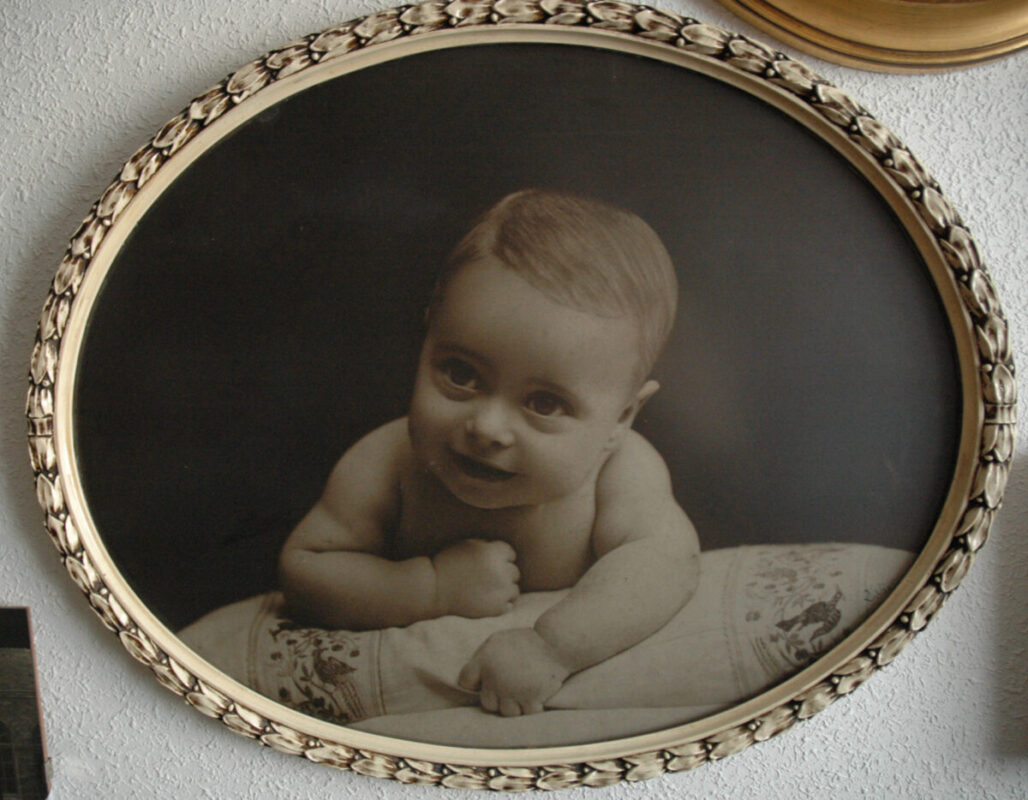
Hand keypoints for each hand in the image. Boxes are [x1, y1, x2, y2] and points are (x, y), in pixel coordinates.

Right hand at [431, 539, 519, 617]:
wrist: (433, 590)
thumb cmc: (447, 564)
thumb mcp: (465, 545)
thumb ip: (486, 546)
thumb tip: (503, 552)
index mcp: (493, 553)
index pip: (510, 554)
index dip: (500, 559)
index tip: (488, 565)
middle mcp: (501, 571)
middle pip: (514, 572)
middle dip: (503, 574)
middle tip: (486, 580)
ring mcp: (501, 591)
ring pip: (514, 590)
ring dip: (504, 590)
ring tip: (488, 592)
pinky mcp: (497, 608)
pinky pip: (509, 605)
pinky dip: (501, 604)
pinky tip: (487, 602)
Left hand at [457, 628, 572, 715]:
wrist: (555, 643)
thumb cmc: (526, 641)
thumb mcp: (497, 640)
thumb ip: (481, 657)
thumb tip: (470, 680)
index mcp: (484, 660)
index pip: (465, 681)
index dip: (475, 683)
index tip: (485, 681)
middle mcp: (495, 678)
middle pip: (486, 703)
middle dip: (497, 697)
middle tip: (510, 686)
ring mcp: (513, 691)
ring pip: (506, 712)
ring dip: (514, 705)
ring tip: (522, 692)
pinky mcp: (531, 699)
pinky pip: (525, 714)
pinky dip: (531, 708)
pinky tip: (534, 696)